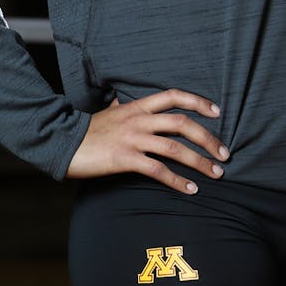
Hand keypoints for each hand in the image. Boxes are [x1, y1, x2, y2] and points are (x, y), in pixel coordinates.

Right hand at [67, 89, 228, 193]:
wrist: (60, 143)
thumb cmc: (87, 131)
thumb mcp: (110, 113)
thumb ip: (126, 107)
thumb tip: (128, 99)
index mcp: (137, 107)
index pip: (174, 96)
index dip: (198, 102)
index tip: (217, 111)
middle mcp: (139, 120)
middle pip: (183, 124)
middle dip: (209, 138)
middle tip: (225, 153)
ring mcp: (132, 139)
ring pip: (175, 148)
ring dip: (199, 162)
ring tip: (216, 173)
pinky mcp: (124, 159)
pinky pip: (158, 170)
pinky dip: (177, 181)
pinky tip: (190, 189)